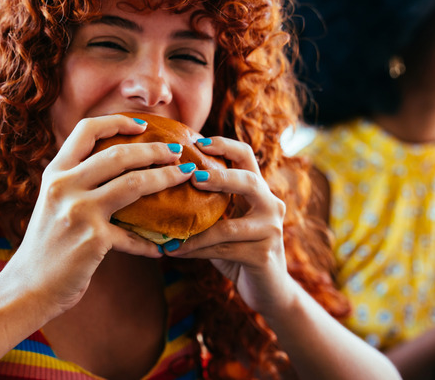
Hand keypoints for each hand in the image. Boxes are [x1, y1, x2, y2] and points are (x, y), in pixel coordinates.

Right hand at [0, 114, 192, 315]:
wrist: (28, 287)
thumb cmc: (47, 245)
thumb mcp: (54, 202)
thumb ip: (77, 181)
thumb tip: (118, 165)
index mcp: (55, 173)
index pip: (86, 130)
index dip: (117, 122)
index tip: (143, 126)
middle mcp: (64, 186)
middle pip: (119, 154)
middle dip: (154, 150)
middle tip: (177, 153)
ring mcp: (79, 212)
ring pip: (133, 184)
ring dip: (165, 179)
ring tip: (184, 178)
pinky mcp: (93, 239)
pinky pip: (133, 236)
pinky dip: (150, 242)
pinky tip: (162, 246)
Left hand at [163, 136, 294, 313]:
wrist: (267, 291)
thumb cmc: (239, 251)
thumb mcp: (225, 223)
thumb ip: (208, 205)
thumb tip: (163, 186)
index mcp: (260, 192)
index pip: (247, 157)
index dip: (225, 145)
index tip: (198, 142)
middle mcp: (271, 206)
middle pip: (248, 181)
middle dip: (219, 177)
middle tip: (192, 177)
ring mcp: (271, 231)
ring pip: (229, 226)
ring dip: (194, 230)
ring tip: (167, 231)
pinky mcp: (264, 255)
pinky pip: (223, 250)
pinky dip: (195, 250)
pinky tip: (174, 251)